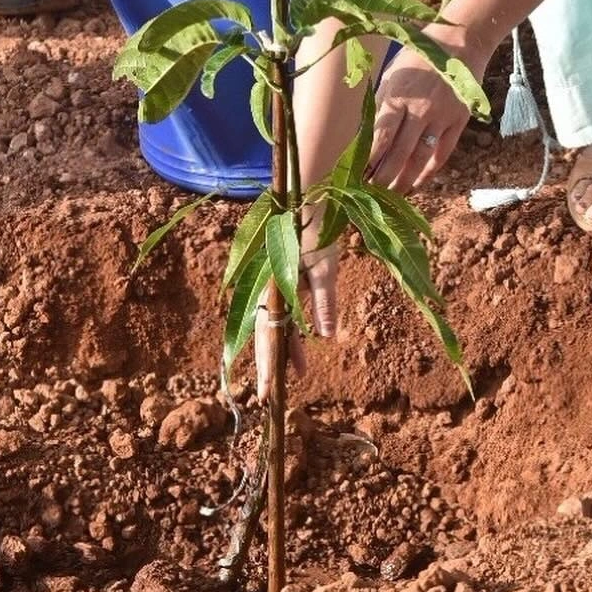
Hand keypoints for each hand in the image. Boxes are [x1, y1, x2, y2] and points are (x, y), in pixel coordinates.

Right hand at [254, 238, 337, 399]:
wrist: (308, 196)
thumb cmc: (317, 229)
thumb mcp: (325, 268)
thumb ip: (324, 303)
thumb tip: (327, 338)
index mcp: (270, 286)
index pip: (267, 334)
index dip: (268, 364)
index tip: (267, 391)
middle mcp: (265, 287)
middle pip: (264, 333)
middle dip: (269, 364)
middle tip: (270, 395)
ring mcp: (271, 283)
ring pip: (272, 324)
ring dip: (283, 348)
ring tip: (297, 371)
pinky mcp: (279, 278)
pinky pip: (279, 311)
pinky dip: (289, 330)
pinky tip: (299, 344)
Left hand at [367, 25, 483, 192]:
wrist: (460, 43)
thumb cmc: (418, 58)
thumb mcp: (392, 75)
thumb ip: (380, 105)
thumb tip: (365, 137)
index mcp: (399, 95)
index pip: (381, 136)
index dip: (369, 160)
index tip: (356, 176)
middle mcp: (420, 109)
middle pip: (400, 153)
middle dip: (383, 178)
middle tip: (371, 193)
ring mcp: (442, 117)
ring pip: (421, 159)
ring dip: (405, 180)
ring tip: (392, 195)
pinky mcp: (459, 122)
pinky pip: (442, 154)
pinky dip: (429, 172)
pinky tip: (417, 182)